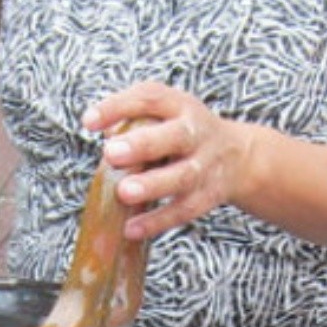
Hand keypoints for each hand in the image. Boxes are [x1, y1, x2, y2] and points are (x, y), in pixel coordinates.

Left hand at [82, 81, 246, 240]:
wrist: (238, 156)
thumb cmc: (182, 132)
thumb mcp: (165, 114)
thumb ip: (134, 121)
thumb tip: (106, 135)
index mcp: (179, 105)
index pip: (149, 98)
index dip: (118, 107)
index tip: (88, 121)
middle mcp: (196, 132)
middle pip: (174, 136)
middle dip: (142, 145)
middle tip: (111, 154)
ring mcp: (205, 165)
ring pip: (182, 176)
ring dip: (152, 185)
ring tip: (124, 192)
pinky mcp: (208, 195)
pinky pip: (184, 210)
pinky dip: (158, 220)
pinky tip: (132, 228)